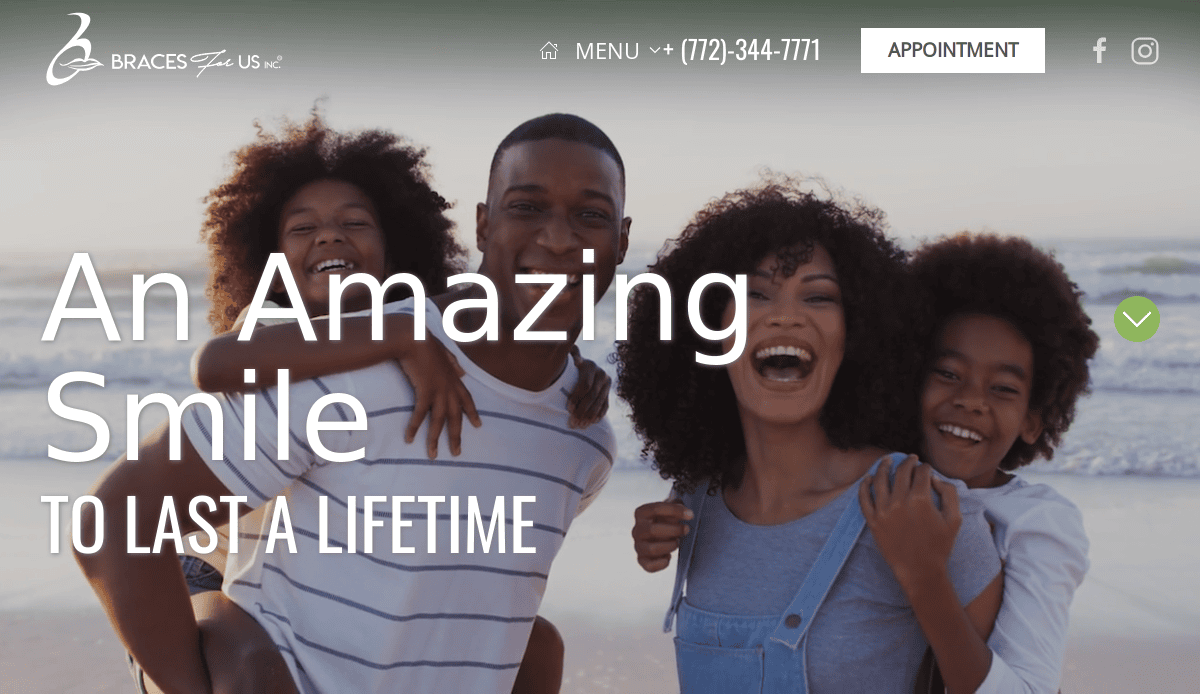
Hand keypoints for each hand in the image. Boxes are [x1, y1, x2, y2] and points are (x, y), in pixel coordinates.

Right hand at [396, 337, 480, 458]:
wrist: (413, 337)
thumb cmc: (425, 343)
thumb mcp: (444, 352)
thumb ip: (454, 363)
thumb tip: (462, 370)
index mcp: (454, 378)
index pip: (467, 399)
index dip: (472, 413)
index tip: (478, 425)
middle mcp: (449, 387)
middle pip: (455, 417)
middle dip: (456, 436)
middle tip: (457, 453)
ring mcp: (438, 390)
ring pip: (440, 420)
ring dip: (435, 439)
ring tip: (433, 455)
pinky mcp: (424, 390)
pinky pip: (420, 414)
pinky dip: (414, 427)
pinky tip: (409, 439)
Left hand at [567, 346, 610, 428]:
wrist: (584, 367)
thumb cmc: (569, 365)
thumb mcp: (568, 357)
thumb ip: (567, 355)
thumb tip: (570, 356)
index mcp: (590, 366)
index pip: (585, 385)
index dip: (577, 398)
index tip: (568, 408)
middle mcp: (601, 374)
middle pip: (592, 396)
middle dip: (582, 410)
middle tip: (573, 422)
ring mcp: (606, 384)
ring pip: (599, 402)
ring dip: (590, 416)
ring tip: (580, 426)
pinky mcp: (609, 392)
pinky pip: (606, 406)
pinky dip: (599, 415)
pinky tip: (591, 423)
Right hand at [632, 499, 692, 572]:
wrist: (661, 531)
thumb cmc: (667, 519)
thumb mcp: (670, 509)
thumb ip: (677, 507)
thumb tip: (687, 513)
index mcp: (641, 513)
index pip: (656, 509)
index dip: (674, 511)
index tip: (690, 515)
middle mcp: (637, 529)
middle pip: (652, 530)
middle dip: (673, 530)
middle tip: (686, 529)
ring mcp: (638, 545)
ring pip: (652, 549)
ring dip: (669, 546)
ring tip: (677, 542)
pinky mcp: (642, 560)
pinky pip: (649, 566)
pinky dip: (662, 563)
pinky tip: (668, 556)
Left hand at [859, 455, 961, 595]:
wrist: (920, 570)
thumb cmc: (940, 545)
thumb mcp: (955, 518)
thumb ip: (949, 493)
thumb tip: (935, 478)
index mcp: (921, 499)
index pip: (921, 473)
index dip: (925, 467)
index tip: (926, 468)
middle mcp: (900, 501)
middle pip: (901, 472)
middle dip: (908, 462)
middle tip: (911, 459)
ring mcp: (884, 510)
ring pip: (879, 480)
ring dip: (883, 467)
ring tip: (887, 460)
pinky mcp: (873, 521)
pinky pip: (864, 499)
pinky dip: (864, 486)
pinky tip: (867, 478)